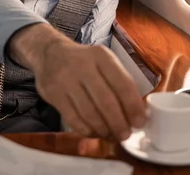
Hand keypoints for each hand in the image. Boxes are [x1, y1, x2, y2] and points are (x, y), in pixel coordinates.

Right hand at [7, 23, 145, 140]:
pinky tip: (94, 132)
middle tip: (126, 134)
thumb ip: (119, 81)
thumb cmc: (84, 61)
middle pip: (106, 102)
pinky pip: (73, 119)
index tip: (139, 122)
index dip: (133, 107)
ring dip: (103, 129)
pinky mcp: (53, 94)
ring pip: (89, 113)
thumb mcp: (103, 60)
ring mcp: (66, 80)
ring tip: (111, 135)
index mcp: (102, 57)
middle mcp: (83, 66)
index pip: (123, 85)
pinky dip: (86, 130)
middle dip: (119, 123)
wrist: (50, 53)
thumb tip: (136, 112)